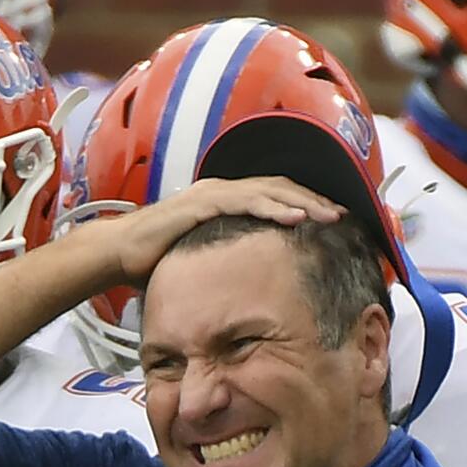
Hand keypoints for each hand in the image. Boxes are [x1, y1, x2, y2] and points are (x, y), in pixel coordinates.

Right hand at [108, 176, 344, 283]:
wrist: (119, 254)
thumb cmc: (158, 259)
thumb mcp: (206, 257)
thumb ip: (230, 258)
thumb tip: (255, 279)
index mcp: (227, 199)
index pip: (276, 195)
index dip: (308, 203)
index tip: (337, 218)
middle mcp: (222, 190)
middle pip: (281, 187)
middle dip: (316, 199)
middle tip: (348, 213)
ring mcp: (212, 194)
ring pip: (269, 191)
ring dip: (303, 202)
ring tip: (331, 215)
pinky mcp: (200, 204)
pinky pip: (244, 202)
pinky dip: (272, 208)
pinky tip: (296, 218)